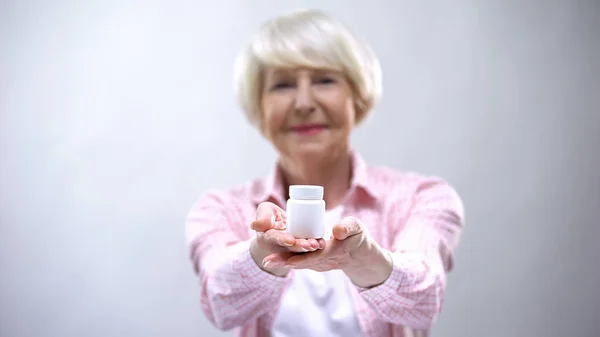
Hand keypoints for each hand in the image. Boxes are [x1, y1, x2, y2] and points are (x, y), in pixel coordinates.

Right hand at [249, 202, 325, 275]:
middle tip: (309, 245)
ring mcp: (293, 247)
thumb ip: (262, 216)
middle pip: (291, 247)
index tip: (290, 240)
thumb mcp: (264, 211)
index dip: (283, 240)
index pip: (276, 239)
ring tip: (317, 245)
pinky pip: (310, 246)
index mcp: (270, 237)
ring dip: (309, 248)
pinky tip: (322, 243)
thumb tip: (257, 225)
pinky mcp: (303, 245)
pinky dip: (316, 245)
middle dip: (300, 246)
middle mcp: (282, 245)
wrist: (277, 226)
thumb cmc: (270, 216)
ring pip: (301, 249)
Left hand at [264, 216, 392, 287]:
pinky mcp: (316, 262)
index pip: (316, 256)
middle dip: (285, 262)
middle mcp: (324, 261)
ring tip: (267, 261)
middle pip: (302, 262)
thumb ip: (348, 228)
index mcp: (334, 252)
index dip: (302, 258)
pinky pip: (301, 261)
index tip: (288, 260)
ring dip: (284, 262)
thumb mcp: (357, 229)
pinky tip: (275, 258)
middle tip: (267, 261)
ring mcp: (320, 264)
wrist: (361, 255)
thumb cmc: (359, 238)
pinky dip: (288, 260)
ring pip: (299, 262)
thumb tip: (336, 231)